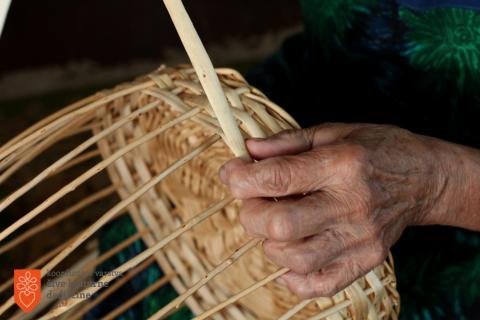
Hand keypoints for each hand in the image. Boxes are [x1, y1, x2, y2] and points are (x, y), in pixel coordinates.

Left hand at [220, 123, 452, 297]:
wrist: (424, 178)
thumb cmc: (376, 149)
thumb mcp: (332, 132)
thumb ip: (286, 142)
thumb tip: (247, 151)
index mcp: (341, 165)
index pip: (277, 178)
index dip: (241, 178)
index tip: (232, 173)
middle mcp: (351, 205)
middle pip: (279, 224)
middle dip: (250, 213)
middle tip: (254, 200)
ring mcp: (360, 238)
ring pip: (294, 258)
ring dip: (269, 242)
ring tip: (277, 224)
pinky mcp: (366, 260)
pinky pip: (320, 284)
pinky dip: (293, 277)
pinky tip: (289, 255)